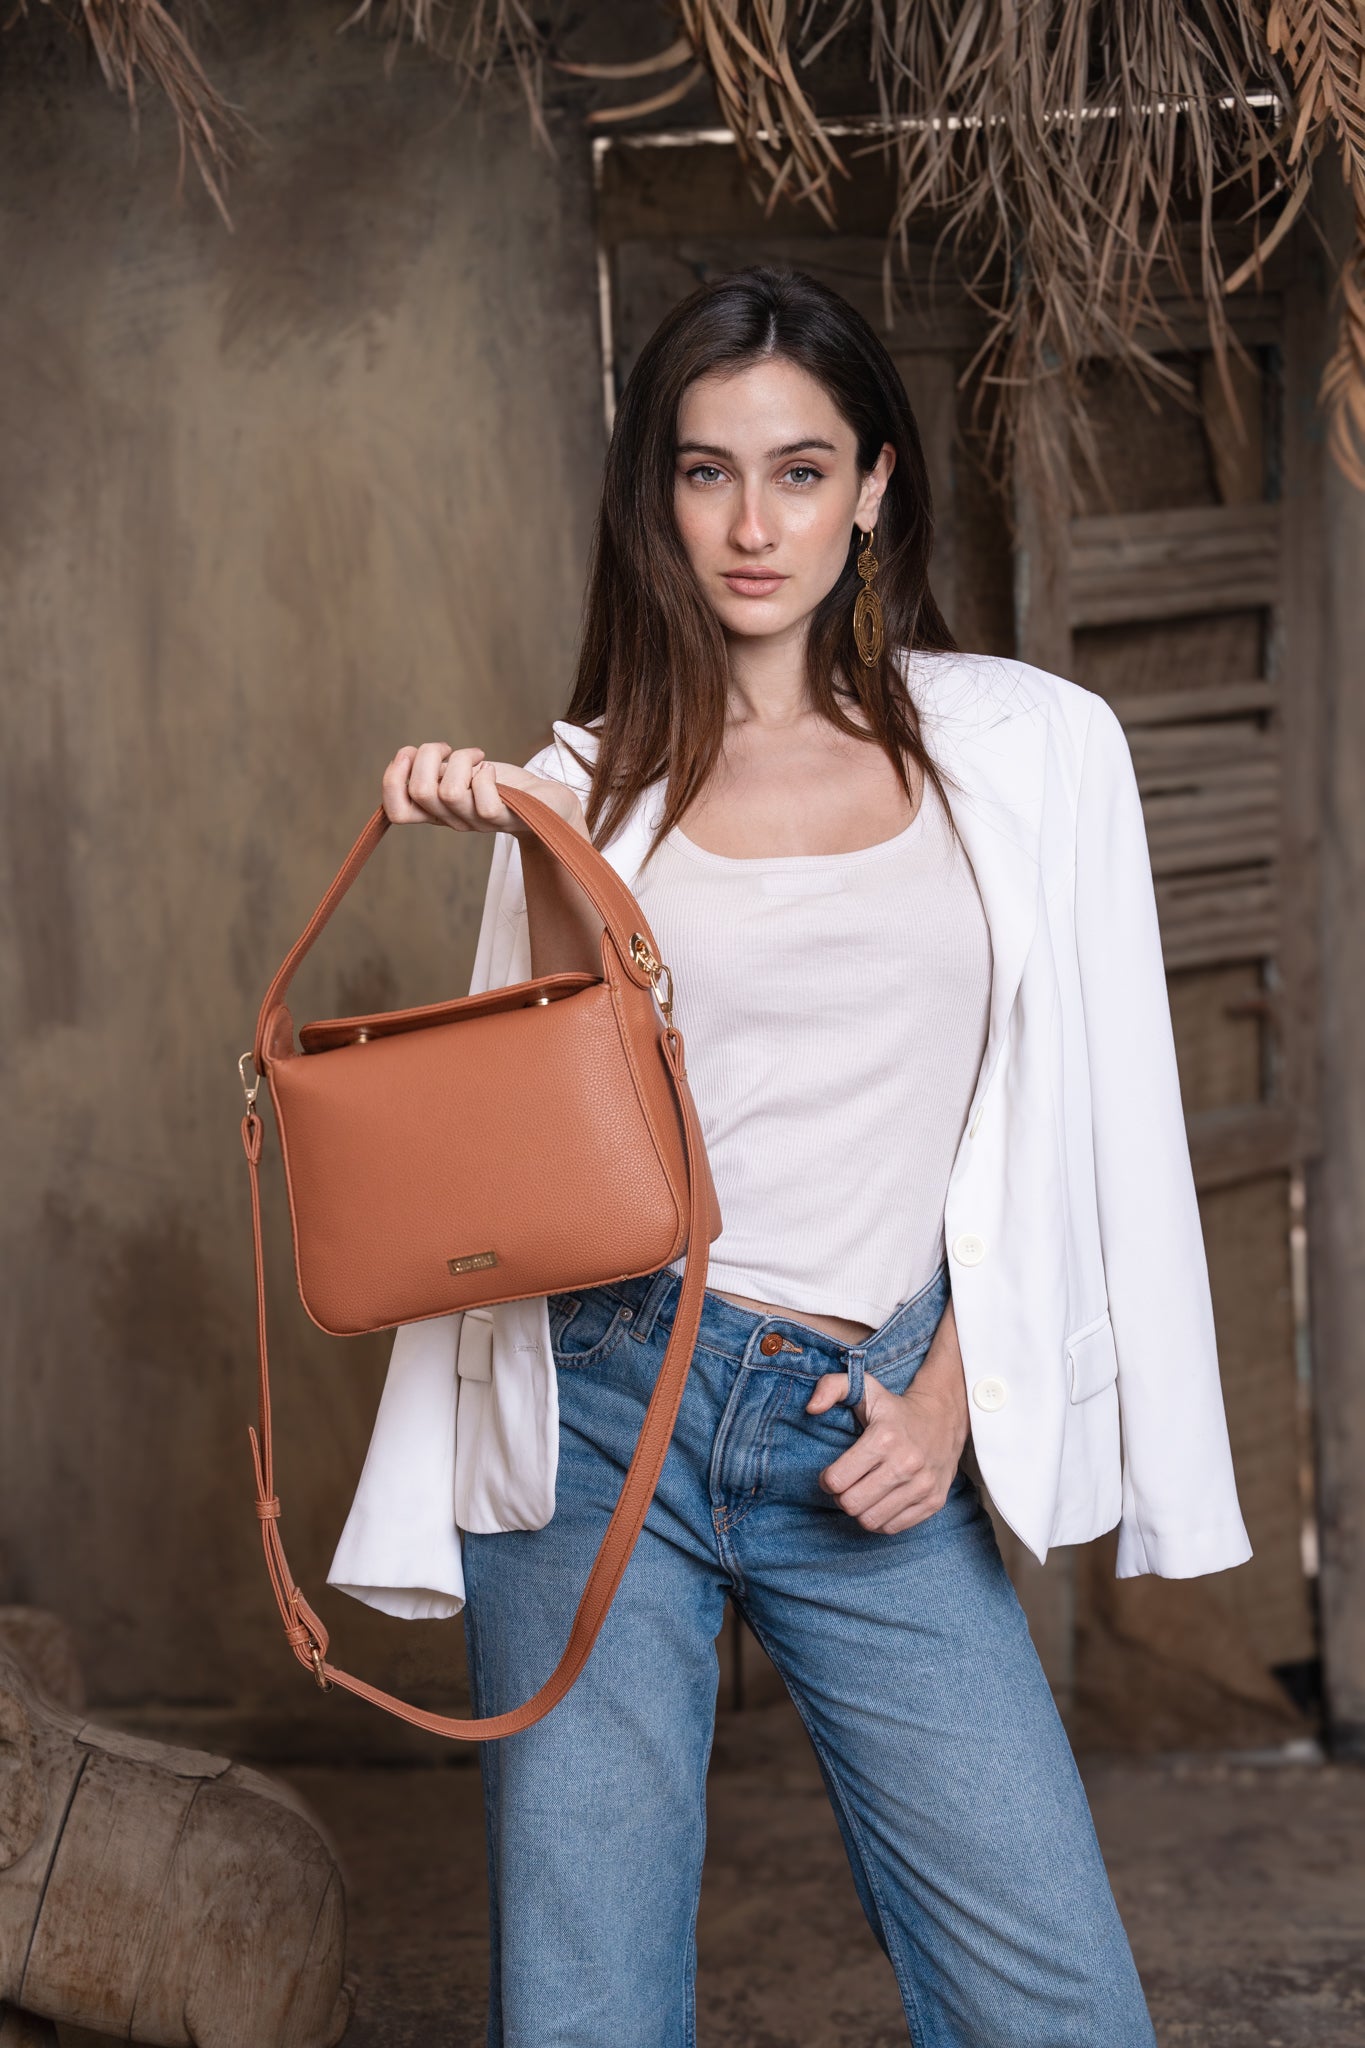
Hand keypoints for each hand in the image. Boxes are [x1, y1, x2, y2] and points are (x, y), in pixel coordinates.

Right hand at [382, 742, 586, 837]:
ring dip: (461, 761)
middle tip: (449, 748)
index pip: (396, 812)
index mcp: (437, 811)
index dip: (392, 780)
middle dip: (428, 755)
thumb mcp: (459, 771)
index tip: (408, 755)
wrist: (546, 803)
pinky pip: (484, 803)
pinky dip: (485, 775)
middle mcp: (453, 820)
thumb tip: (408, 756)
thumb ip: (435, 769)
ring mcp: (478, 822)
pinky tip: (491, 770)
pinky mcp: (506, 818)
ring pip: (449, 792)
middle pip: (419, 791)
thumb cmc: (502, 783)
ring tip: (477, 757)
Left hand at [806, 1298, 969, 1533]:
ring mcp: (922, 1485)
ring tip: (862, 1493)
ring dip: (859, 1510)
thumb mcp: (863, 1387)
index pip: (837, 1480)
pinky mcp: (934, 1501)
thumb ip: (831, 1387)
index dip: (826, 1480)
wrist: (944, 1418)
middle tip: (846, 1486)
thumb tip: (811, 1408)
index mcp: (884, 1437)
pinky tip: (879, 1502)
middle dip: (841, 1497)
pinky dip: (880, 1520)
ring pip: (871, 1520)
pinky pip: (893, 1528)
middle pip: (851, 1504)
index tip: (831, 1474)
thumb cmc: (894, 1408)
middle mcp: (906, 1463)